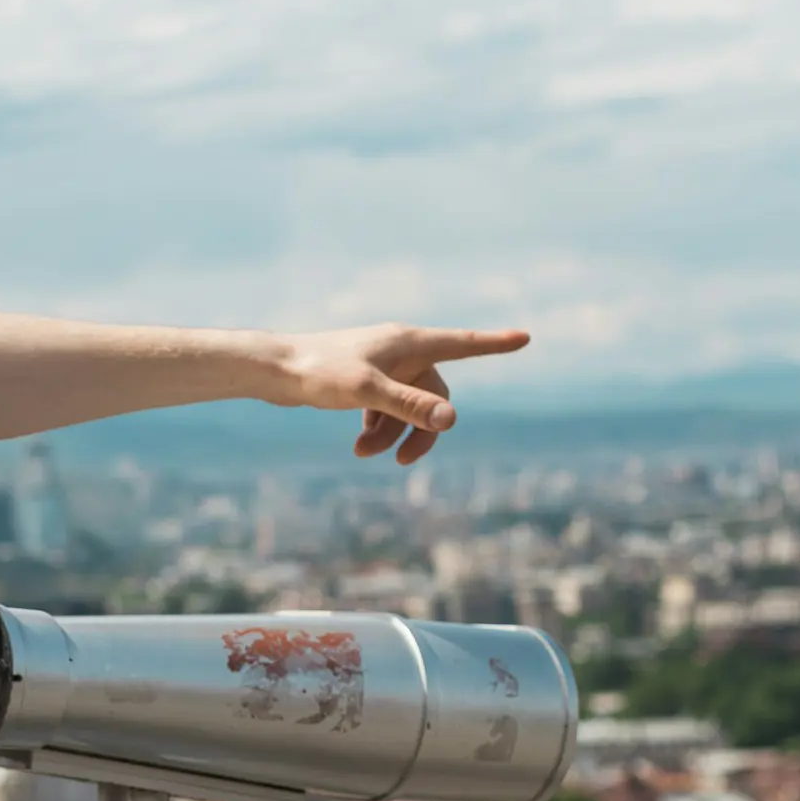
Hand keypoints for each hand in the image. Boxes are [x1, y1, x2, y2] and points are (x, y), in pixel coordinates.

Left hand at [275, 324, 529, 465]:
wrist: (275, 370)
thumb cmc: (319, 372)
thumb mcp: (367, 392)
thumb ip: (408, 406)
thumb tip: (451, 420)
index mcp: (409, 342)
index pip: (462, 344)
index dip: (494, 344)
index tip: (524, 338)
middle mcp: (401, 350)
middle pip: (435, 396)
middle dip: (421, 430)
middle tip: (404, 462)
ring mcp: (384, 365)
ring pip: (409, 407)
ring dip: (393, 434)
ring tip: (362, 453)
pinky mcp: (365, 380)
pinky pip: (389, 409)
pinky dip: (379, 428)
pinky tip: (360, 444)